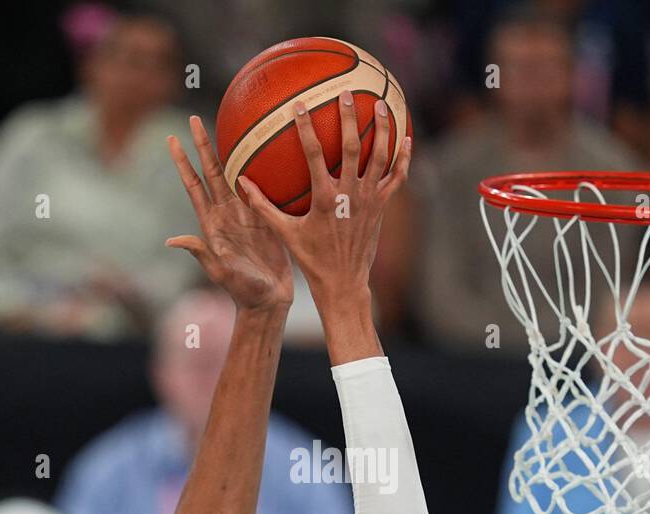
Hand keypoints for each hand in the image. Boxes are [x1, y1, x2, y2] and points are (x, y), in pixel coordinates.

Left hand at [166, 116, 293, 311]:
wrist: (267, 301)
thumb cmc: (242, 290)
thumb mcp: (220, 272)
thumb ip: (200, 254)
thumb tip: (172, 240)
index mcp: (212, 224)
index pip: (194, 186)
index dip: (183, 162)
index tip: (172, 138)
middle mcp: (226, 214)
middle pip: (212, 172)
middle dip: (203, 145)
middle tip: (194, 118)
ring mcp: (245, 215)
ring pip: (234, 176)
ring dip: (228, 152)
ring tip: (225, 126)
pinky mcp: (265, 218)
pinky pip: (260, 188)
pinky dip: (258, 169)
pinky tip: (262, 151)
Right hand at [239, 91, 411, 305]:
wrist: (343, 282)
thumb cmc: (312, 259)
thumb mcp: (285, 233)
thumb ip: (263, 206)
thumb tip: (241, 182)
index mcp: (325, 198)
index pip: (315, 154)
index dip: (306, 128)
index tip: (299, 106)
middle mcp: (350, 195)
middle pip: (353, 148)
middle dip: (350, 118)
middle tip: (347, 94)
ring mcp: (370, 200)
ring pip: (380, 158)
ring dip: (382, 130)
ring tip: (382, 106)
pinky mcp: (382, 207)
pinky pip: (397, 178)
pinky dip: (404, 158)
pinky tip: (407, 140)